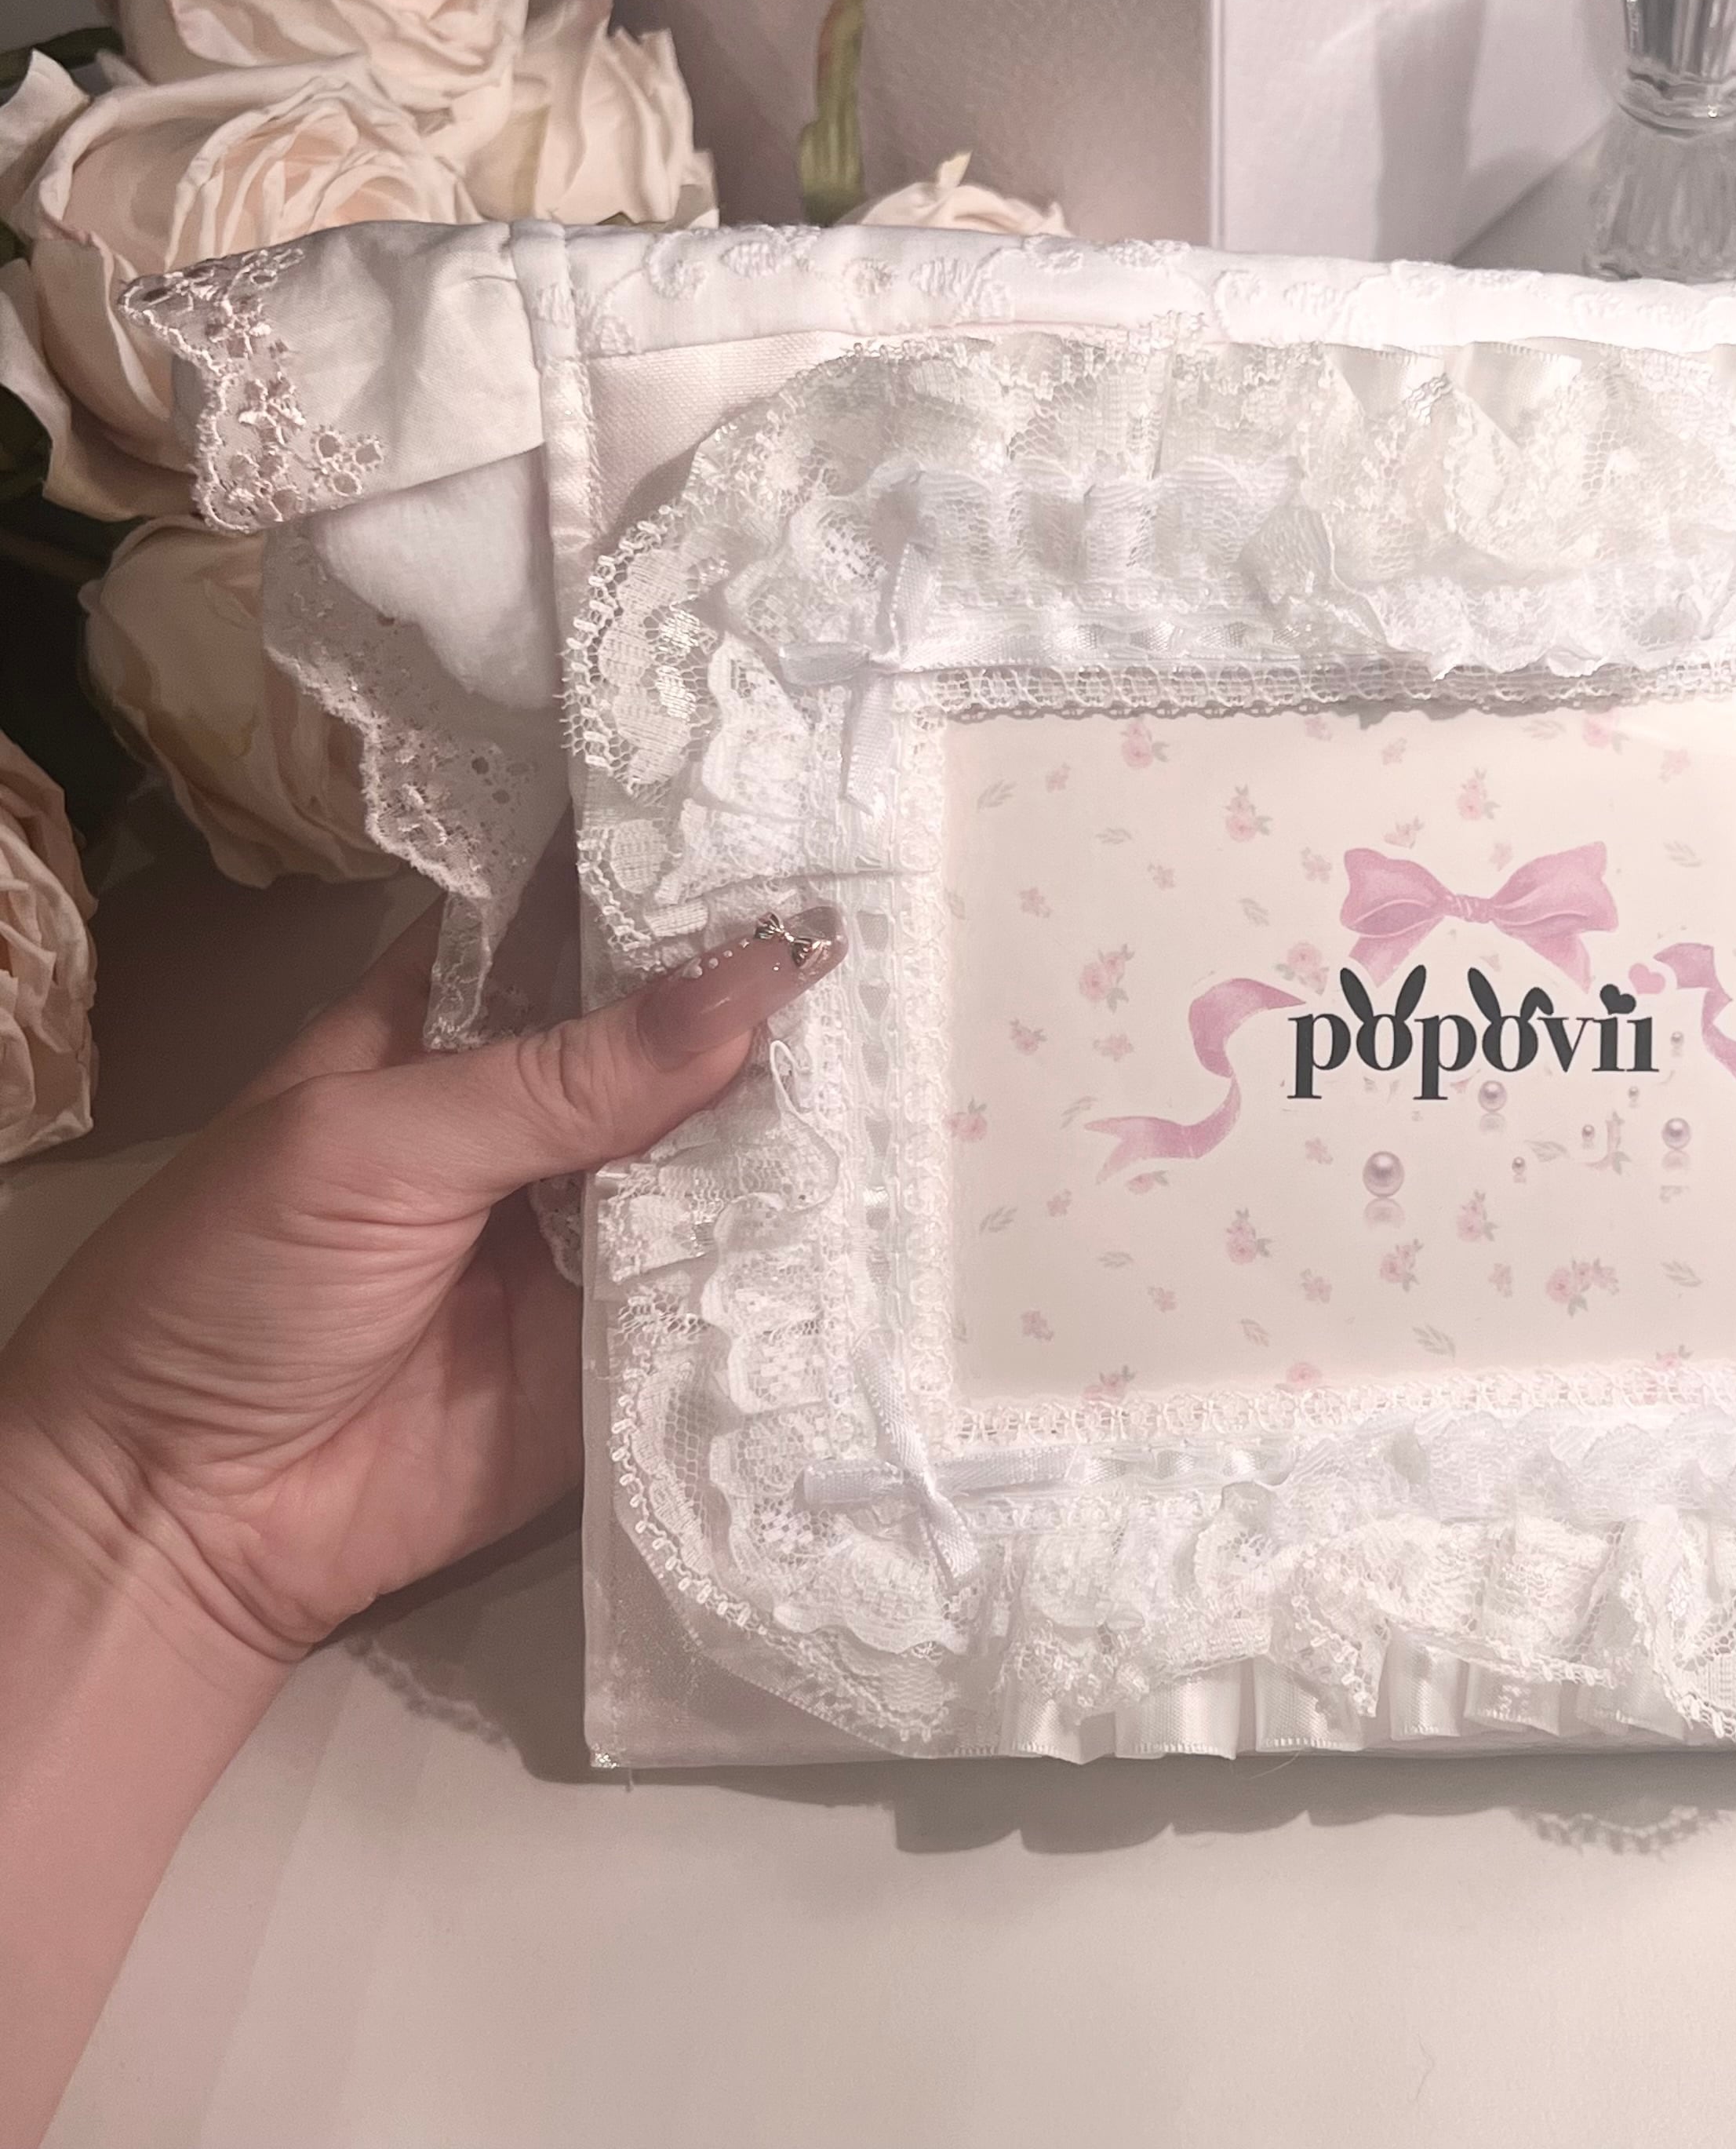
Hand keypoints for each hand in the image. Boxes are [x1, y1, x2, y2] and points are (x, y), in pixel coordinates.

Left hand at [0, 902, 843, 1666]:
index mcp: (454, 1029)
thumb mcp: (376, 1145)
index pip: (582, 925)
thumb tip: (755, 983)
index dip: (682, 885)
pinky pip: (730, 1287)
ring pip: (723, 1157)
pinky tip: (892, 1198)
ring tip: (928, 1054)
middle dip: (774, 1002)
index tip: (808, 840)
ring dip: (806, 1120)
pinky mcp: (632, 1340)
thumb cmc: (236, 1284)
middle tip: (904, 946)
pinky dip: (802, 1254)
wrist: (183, 1521)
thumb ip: (562, 1076)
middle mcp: (539, 1117)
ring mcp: (593, 1232)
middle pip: (678, 1039)